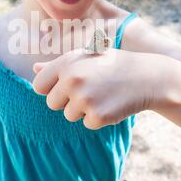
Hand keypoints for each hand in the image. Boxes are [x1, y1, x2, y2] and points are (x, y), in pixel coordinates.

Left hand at [32, 48, 180, 129]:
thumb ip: (57, 65)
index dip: (50, 88)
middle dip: (66, 100)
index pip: (38, 85)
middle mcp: (72, 80)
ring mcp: (85, 99)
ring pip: (69, 115)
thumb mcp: (85, 57)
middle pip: (51, 103)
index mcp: (66, 63)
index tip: (65, 86)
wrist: (147, 76)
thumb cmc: (112, 64)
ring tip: (102, 93)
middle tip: (90, 89)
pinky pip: (86, 123)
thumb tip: (33, 68)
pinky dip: (98, 118)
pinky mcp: (98, 116)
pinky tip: (111, 103)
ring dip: (83, 109)